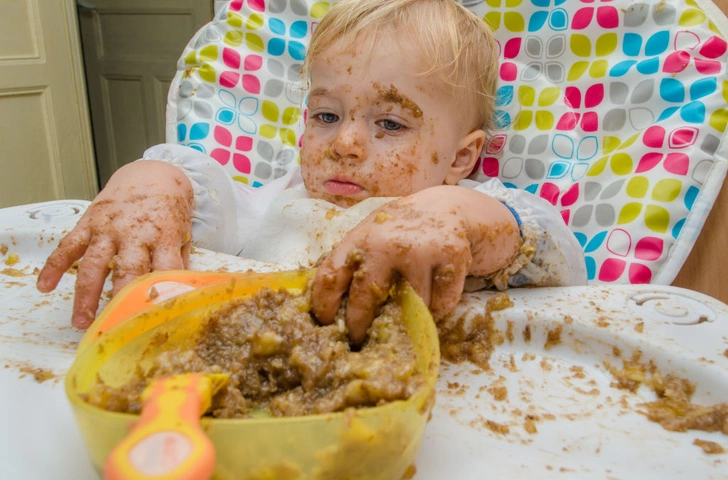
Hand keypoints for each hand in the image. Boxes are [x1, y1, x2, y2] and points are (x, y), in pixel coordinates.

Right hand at [37, 160, 193, 328]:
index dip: (162, 292)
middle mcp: (135, 233)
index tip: (157, 316)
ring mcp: (109, 228)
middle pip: (128, 270)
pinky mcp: (89, 222)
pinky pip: (68, 246)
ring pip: (95, 264)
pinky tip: (45, 286)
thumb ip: (178, 261)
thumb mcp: (182, 234)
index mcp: (164, 236)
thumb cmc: (169, 209)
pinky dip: (54, 266)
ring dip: (86, 294)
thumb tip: (179, 292)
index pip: (165, 268)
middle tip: (114, 327)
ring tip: (81, 320)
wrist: (152, 174)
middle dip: (120, 300)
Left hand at [312, 185, 520, 343]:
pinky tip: (433, 292)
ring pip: (409, 308)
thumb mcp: (370, 235)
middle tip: (359, 340)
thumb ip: (353, 263)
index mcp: (360, 239)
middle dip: (359, 327)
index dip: (323, 306)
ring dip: (407, 316)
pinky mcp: (450, 259)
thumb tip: (331, 308)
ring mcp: (420, 252)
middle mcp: (386, 244)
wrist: (448, 207)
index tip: (326, 324)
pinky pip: (440, 305)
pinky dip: (437, 307)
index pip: (331, 277)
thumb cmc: (400, 230)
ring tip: (407, 306)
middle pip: (364, 301)